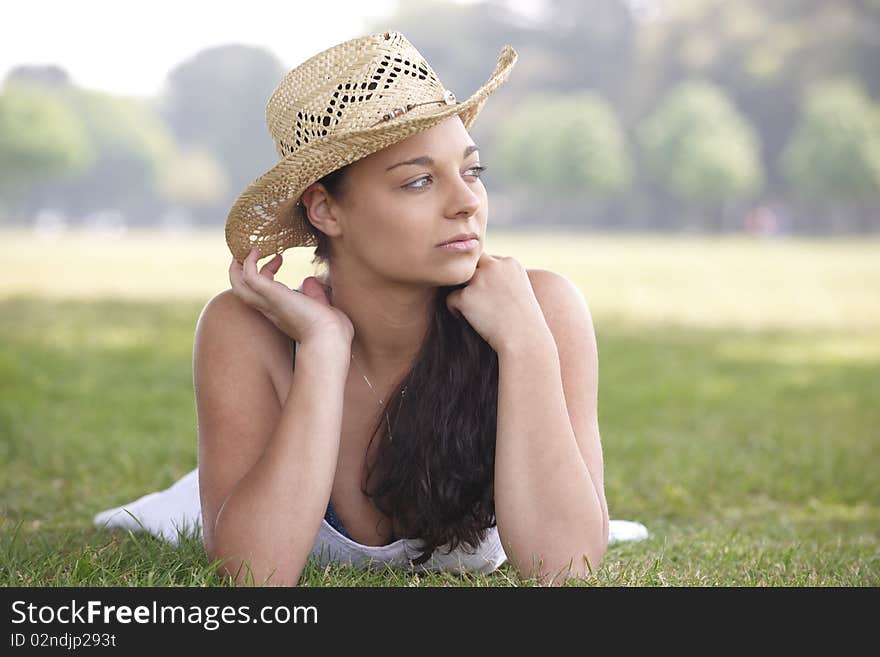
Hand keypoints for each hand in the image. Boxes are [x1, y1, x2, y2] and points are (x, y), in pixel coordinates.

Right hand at [229, 247, 353, 344]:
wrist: (330, 339)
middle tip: (253, 250)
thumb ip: (314, 294)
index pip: (262, 291)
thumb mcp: (322, 307)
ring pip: (239, 284)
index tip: (279, 259)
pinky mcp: (271, 295)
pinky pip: (249, 276)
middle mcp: (270, 308)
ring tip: (249, 247)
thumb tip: (310, 281)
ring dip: (239, 264)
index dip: (266, 271)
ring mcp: (268, 302)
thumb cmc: (332, 330)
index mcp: (281, 312)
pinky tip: (256, 250)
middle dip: (242, 269)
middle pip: (242, 289)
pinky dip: (249, 262)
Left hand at [445, 252, 546, 352]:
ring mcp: (479, 280)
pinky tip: (469, 321)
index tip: (493, 297)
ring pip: (459, 279)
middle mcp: (494, 266)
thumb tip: (481, 281)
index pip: (488, 260)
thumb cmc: (525, 323)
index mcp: (510, 263)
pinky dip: (456, 310)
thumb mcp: (521, 292)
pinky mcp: (466, 296)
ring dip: (462, 293)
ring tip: (474, 311)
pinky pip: (451, 298)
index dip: (486, 278)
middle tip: (476, 300)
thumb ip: (503, 279)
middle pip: (471, 263)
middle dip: (470, 278)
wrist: (525, 341)